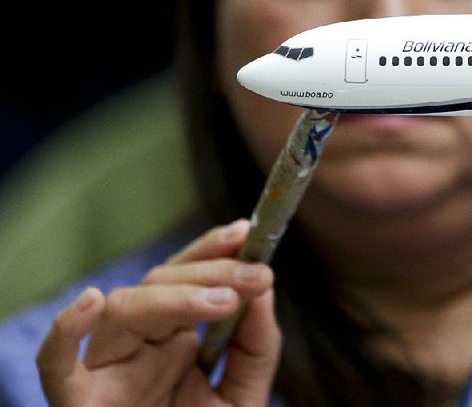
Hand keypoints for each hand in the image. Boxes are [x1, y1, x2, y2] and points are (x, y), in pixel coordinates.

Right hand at [36, 220, 280, 405]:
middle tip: (256, 275)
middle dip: (210, 272)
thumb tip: (265, 290)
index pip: (187, 277)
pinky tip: (92, 304)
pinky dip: (65, 335)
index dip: (212, 250)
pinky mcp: (79, 405)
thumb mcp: (243, 398)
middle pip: (160, 283)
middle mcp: (139, 346)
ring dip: (173, 297)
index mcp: (175, 339)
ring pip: (124, 311)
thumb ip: (256, 348)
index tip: (247, 232)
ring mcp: (108, 371)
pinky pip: (56, 369)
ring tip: (222, 301)